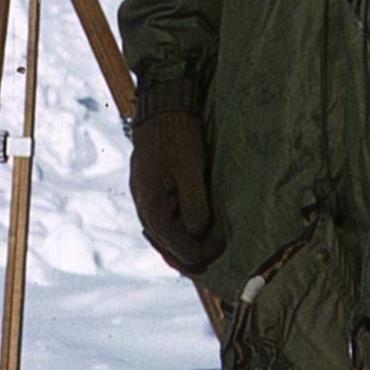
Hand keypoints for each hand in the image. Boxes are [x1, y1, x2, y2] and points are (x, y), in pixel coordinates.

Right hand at [129, 84, 223, 272]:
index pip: (181, 250)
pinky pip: (164, 227)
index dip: (205, 252)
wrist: (160, 112)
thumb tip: (199, 234)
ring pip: (166, 241)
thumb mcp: (191, 170)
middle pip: (170, 251)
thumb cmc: (177, 138)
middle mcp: (146, 213)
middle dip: (196, 257)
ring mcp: (145, 206)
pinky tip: (192, 233)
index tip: (224, 243)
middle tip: (220, 254)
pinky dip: (179, 234)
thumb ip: (195, 205)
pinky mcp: (150, 198)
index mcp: (155, 210)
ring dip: (187, 248)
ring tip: (209, 250)